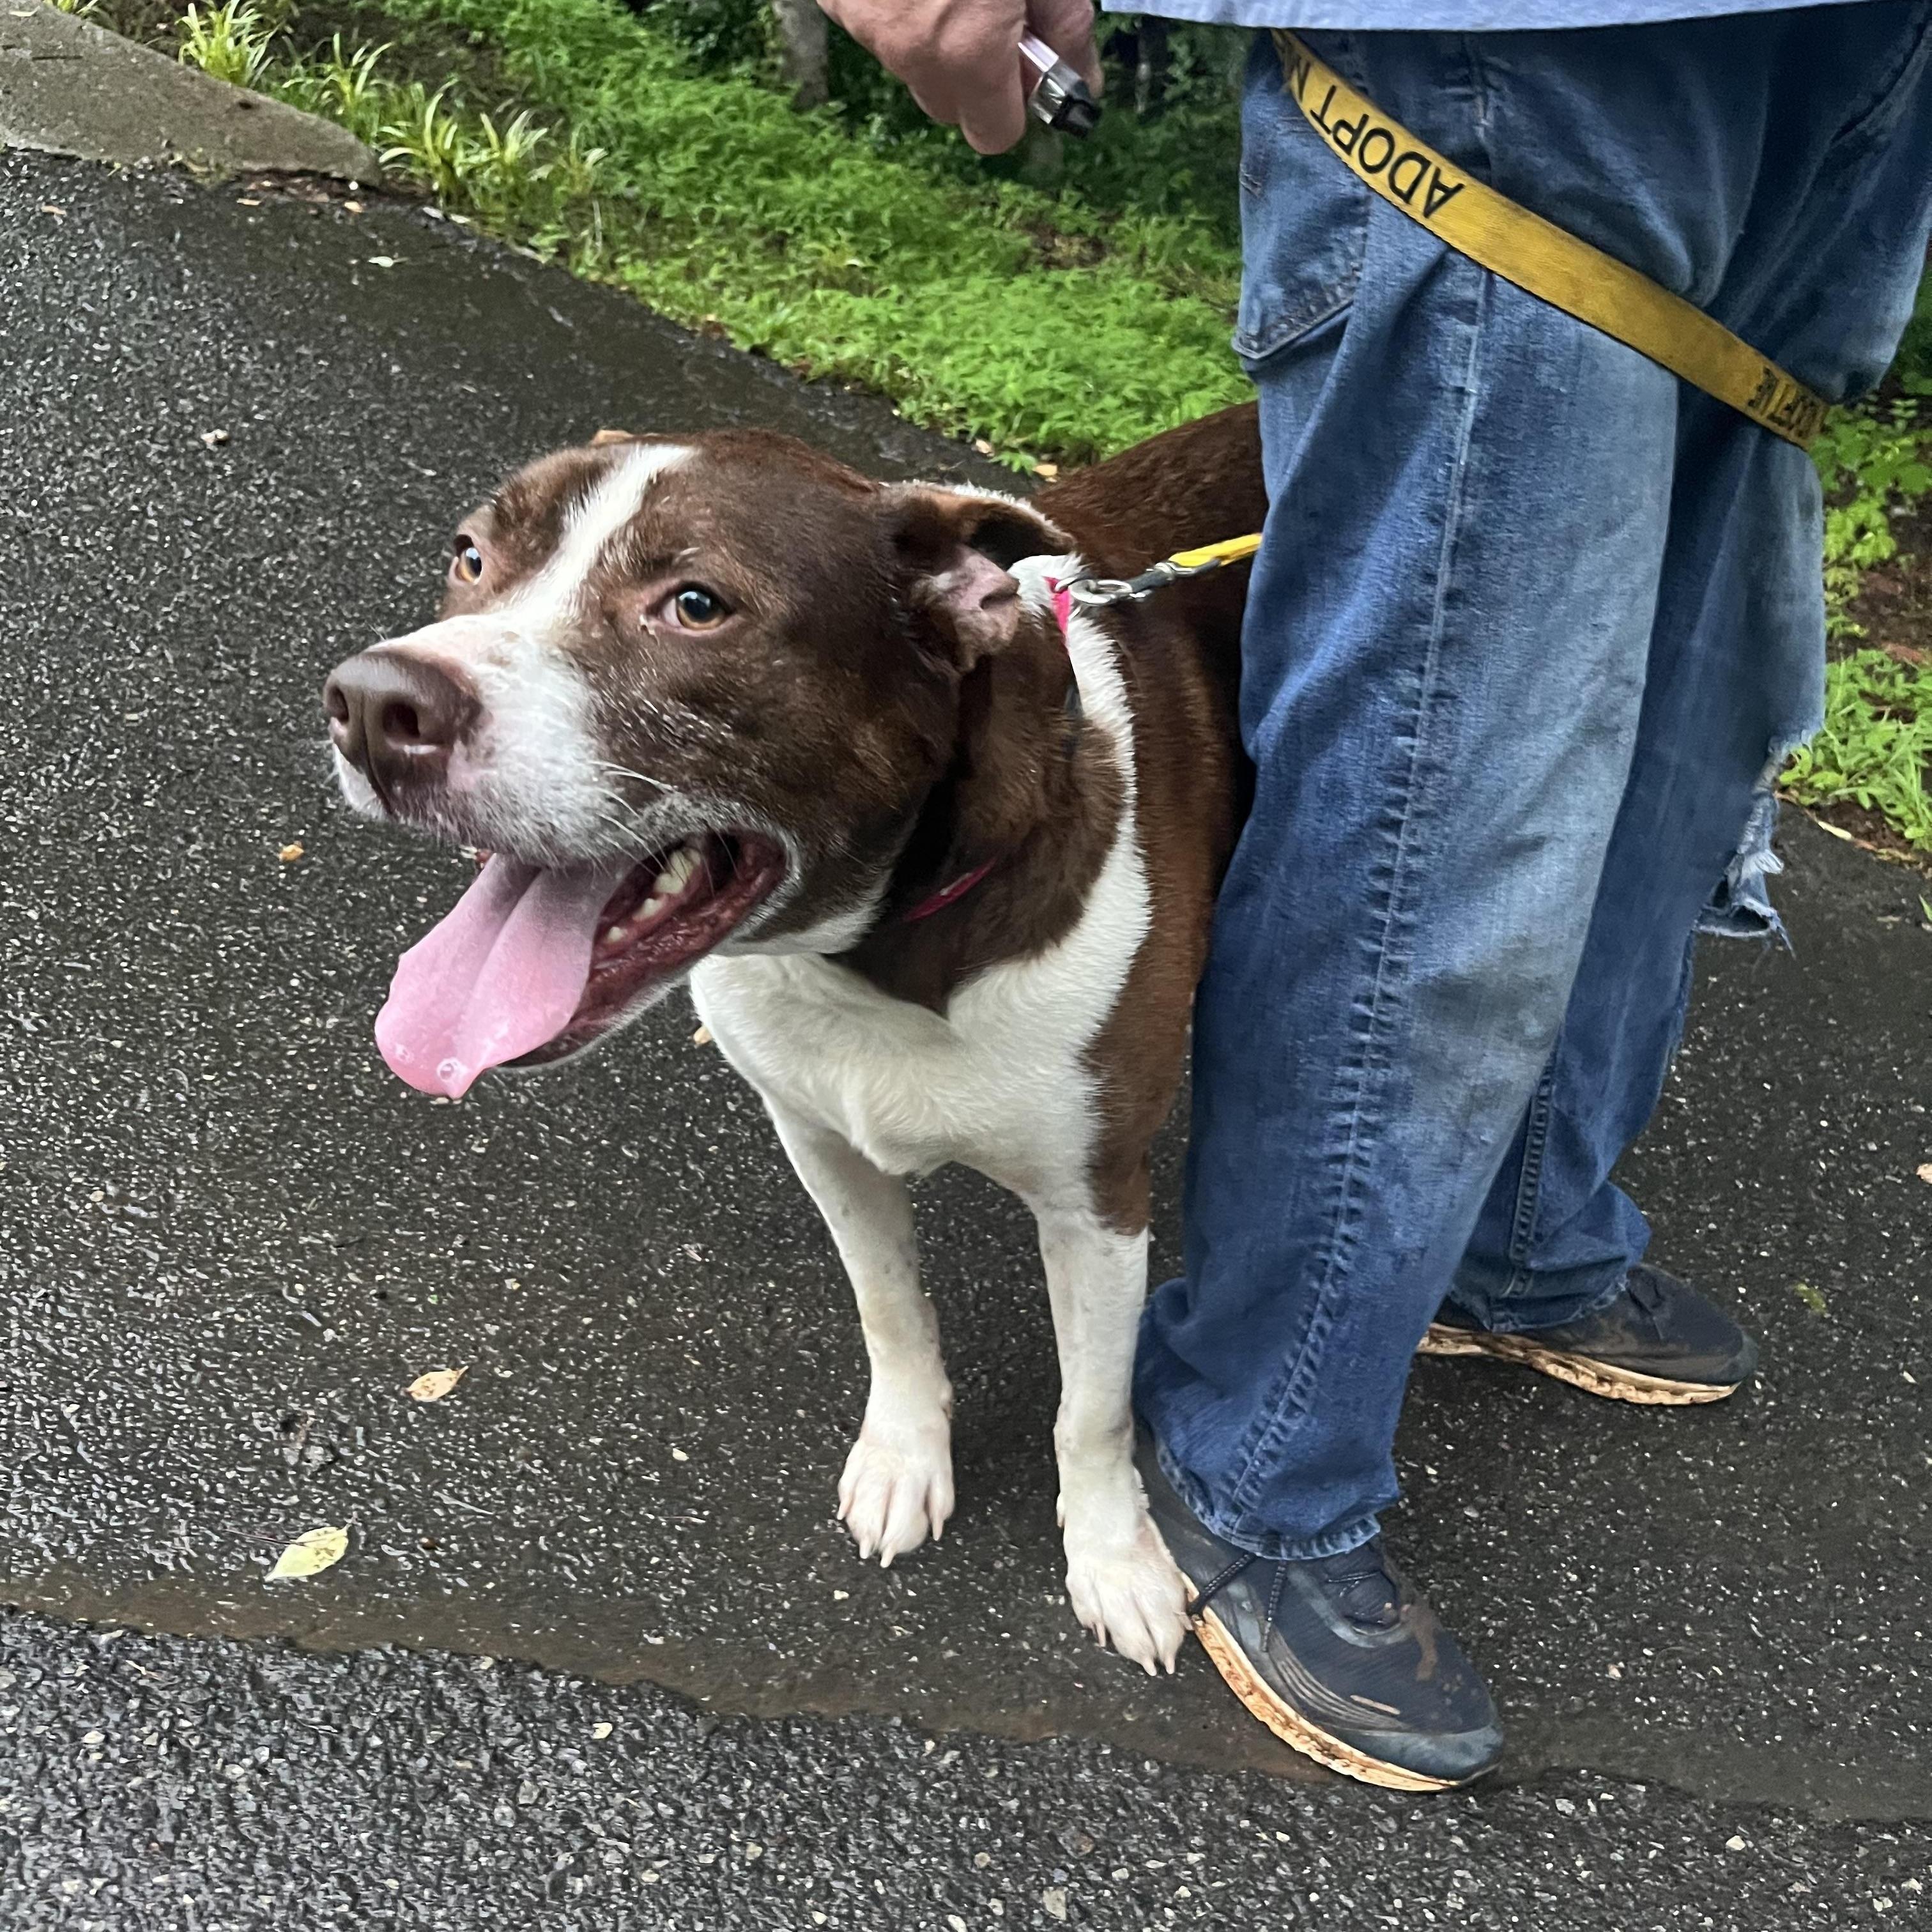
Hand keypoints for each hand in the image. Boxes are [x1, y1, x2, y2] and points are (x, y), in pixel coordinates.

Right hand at [819, 0, 1100, 154]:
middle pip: (949, 108)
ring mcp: (865, 26)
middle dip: (972, 76)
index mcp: (969, 50)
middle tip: (990, 13)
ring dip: (932, 42)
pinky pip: (874, 29)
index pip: (995, 136)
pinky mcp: (835, 0)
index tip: (1025, 67)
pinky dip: (895, 10)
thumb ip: (1067, 28)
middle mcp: (911, 53)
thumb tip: (1084, 85)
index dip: (1015, 106)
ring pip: (910, 68)